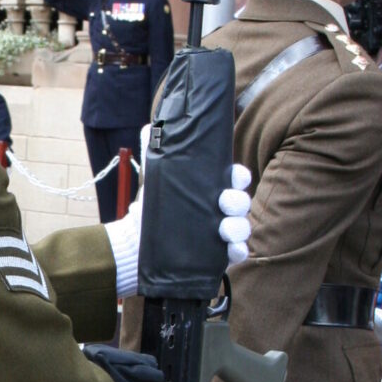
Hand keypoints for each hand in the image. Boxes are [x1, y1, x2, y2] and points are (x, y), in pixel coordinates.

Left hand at [104, 156, 250, 296]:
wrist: (139, 239)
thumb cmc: (156, 206)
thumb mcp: (156, 179)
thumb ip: (154, 153)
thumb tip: (149, 127)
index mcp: (212, 188)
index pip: (235, 178)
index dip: (238, 176)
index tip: (233, 176)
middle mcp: (222, 209)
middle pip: (241, 201)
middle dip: (237, 201)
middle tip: (223, 202)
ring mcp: (223, 232)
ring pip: (242, 227)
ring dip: (238, 227)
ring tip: (223, 229)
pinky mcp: (219, 254)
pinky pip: (237, 252)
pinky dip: (237, 250)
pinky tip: (230, 248)